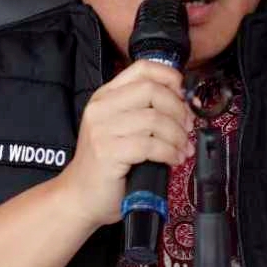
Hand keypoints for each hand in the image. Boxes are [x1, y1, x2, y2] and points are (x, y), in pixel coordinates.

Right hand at [54, 60, 193, 226]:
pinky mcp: (108, 152)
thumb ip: (144, 111)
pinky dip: (170, 152)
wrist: (79, 197)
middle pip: (152, 91)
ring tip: (182, 149)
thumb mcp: (121, 129)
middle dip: (178, 110)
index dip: (170, 78)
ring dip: (177, 136)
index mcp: (105, 96)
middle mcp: (101, 108)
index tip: (184, 97)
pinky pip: (150, 146)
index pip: (142, 69)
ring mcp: (102, 130)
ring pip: (155, 119)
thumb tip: (186, 104)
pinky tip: (174, 159)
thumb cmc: (106, 165)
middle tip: (187, 128)